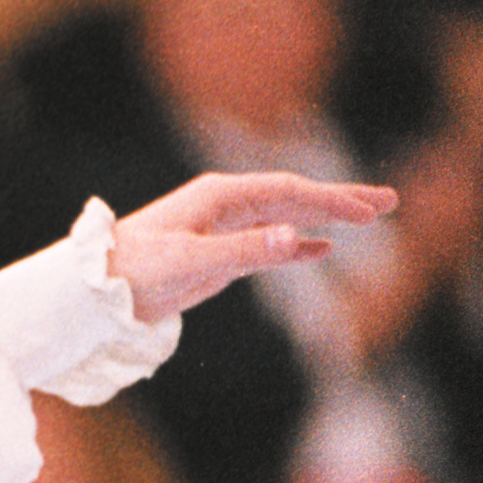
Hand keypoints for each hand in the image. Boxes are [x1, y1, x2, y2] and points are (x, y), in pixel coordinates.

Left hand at [107, 172, 398, 325]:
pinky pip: (267, 245)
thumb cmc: (136, 269)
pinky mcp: (217, 255)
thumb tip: (296, 236)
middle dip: (342, 199)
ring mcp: (224, 228)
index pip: (290, 191)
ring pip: (286, 219)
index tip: (369, 208)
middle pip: (296, 197)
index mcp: (222, 196)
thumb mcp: (194, 261)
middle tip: (388, 202)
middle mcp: (227, 205)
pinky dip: (295, 245)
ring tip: (369, 219)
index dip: (332, 198)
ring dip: (326, 219)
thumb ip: (246, 250)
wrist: (93, 291)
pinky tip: (321, 249)